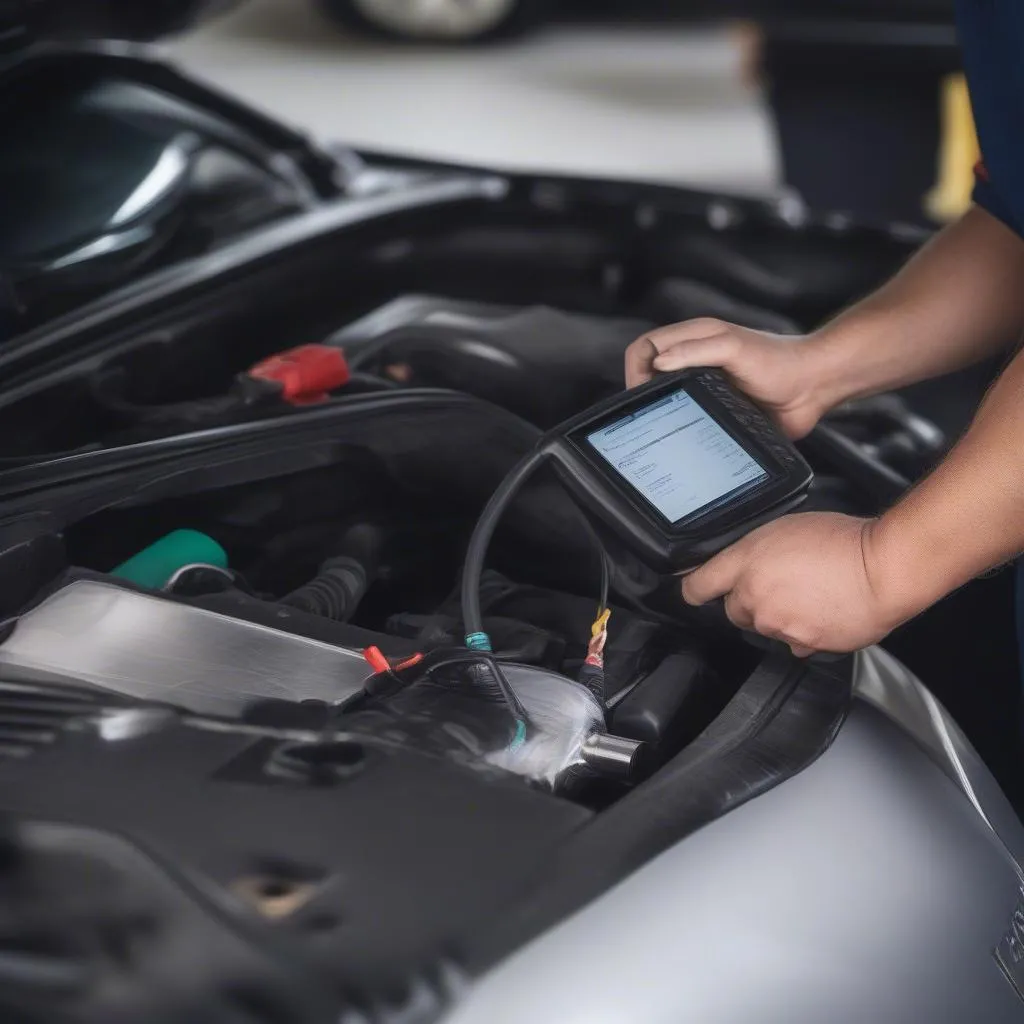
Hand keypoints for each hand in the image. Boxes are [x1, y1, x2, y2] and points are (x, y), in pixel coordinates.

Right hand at [624, 319, 829, 438]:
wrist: (814, 387)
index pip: (645, 347)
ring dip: (660, 410)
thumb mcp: (733, 348)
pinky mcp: (716, 410)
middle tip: (648, 412)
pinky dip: (679, 426)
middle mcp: (695, 361)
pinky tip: (683, 435)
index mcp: (694, 339)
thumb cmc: (780, 361)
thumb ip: (695, 351)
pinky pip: (687, 419)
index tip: (642, 392)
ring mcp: (705, 387)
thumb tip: (657, 363)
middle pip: (649, 374)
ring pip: (665, 399)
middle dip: (642, 392)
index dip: (636, 368)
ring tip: (663, 425)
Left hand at [681, 512, 907, 656]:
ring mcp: (776, 623)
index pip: (697, 585)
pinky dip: (802, 632)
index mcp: (746, 561)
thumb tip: (745, 567)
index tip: (695, 590)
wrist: (886, 570)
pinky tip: (821, 611)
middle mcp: (754, 596)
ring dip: (778, 615)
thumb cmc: (844, 542)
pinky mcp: (800, 644)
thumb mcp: (787, 528)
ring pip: (764, 626)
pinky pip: (791, 643)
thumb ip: (757, 552)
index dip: (694, 587)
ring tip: (809, 593)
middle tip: (779, 583)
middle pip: (732, 610)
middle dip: (748, 600)